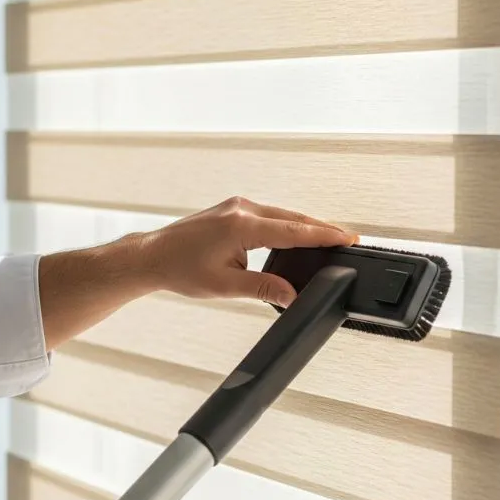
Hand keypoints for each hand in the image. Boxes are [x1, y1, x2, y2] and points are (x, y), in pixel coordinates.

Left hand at [38, 196, 356, 348]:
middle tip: (348, 239)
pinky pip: (268, 214)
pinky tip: (296, 234)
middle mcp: (241, 208)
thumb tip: (291, 295)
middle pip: (292, 218)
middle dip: (320, 229)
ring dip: (303, 226)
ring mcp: (235, 205)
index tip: (348, 238)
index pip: (294, 230)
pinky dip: (285, 224)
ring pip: (281, 214)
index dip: (324, 235)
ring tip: (328, 239)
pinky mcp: (231, 209)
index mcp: (242, 225)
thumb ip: (262, 289)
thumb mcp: (224, 286)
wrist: (151, 256)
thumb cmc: (180, 270)